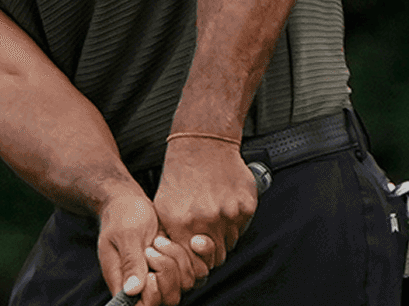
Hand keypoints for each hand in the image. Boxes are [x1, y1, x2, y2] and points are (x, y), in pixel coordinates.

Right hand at [96, 187, 198, 305]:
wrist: (132, 201)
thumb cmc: (122, 215)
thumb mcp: (125, 235)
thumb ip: (130, 262)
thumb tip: (131, 292)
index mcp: (123, 281)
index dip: (152, 295)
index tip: (151, 274)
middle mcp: (144, 284)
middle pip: (168, 298)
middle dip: (167, 272)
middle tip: (152, 248)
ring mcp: (162, 276)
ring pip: (184, 285)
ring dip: (177, 259)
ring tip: (160, 240)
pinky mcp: (177, 267)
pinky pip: (195, 272)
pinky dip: (189, 256)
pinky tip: (174, 240)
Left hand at [154, 136, 260, 274]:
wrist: (202, 144)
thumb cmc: (180, 173)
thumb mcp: (163, 205)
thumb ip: (171, 235)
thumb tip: (179, 261)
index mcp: (180, 223)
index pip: (194, 265)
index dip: (195, 263)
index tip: (194, 256)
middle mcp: (205, 221)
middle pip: (215, 258)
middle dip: (210, 252)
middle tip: (205, 237)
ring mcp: (228, 214)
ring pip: (230, 243)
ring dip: (222, 236)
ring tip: (213, 215)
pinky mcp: (246, 207)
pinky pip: (242, 228)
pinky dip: (234, 222)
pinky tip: (224, 205)